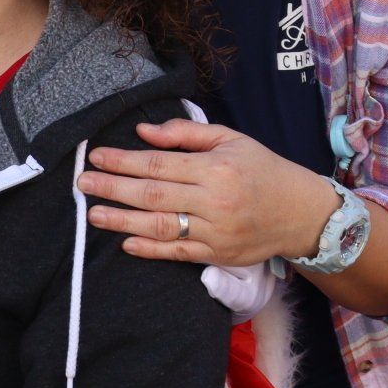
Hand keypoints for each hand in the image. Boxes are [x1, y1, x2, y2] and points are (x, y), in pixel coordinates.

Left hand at [76, 119, 339, 266]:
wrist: (303, 214)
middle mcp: (213, 201)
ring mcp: (215, 231)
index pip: (158, 164)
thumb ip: (186, 133)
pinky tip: (125, 242)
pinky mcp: (218, 254)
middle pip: (152, 195)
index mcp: (215, 168)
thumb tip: (143, 132)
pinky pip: (177, 254)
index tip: (96, 156)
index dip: (123, 161)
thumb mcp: (231, 139)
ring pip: (160, 227)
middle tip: (83, 183)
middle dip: (113, 188)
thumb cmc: (264, 170)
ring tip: (93, 214)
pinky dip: (149, 249)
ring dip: (122, 221)